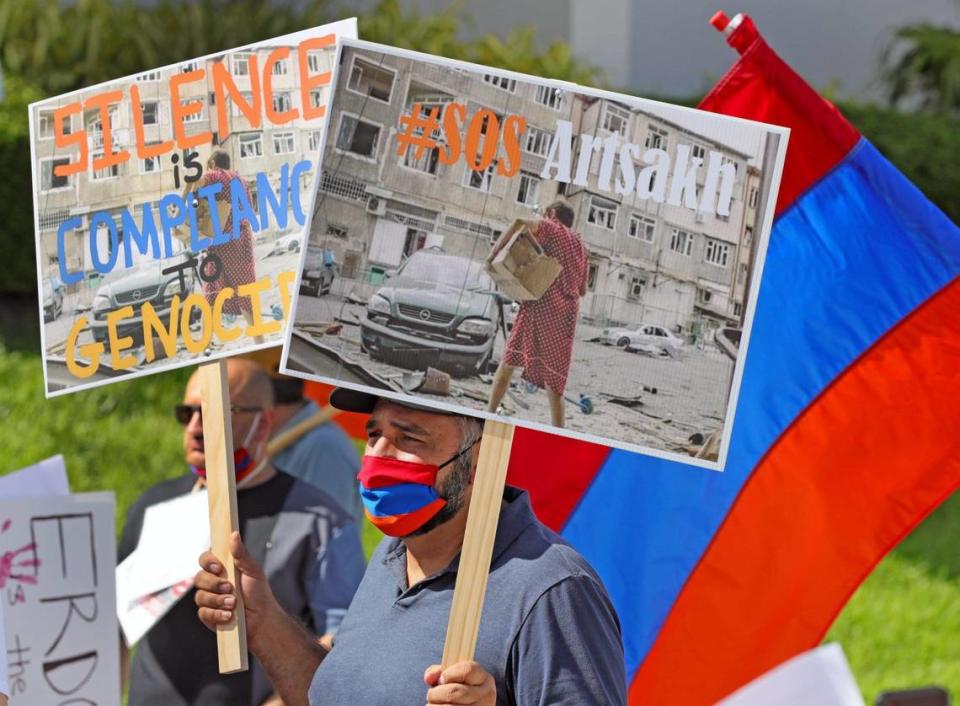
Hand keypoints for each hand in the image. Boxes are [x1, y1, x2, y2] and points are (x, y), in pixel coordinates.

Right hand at [194, 531, 277, 646]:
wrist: (262, 619)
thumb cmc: (258, 593)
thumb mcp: (252, 570)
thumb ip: (241, 554)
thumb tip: (234, 534)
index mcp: (222, 569)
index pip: (204, 560)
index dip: (207, 562)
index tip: (218, 567)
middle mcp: (213, 583)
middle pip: (198, 578)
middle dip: (214, 584)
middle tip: (229, 588)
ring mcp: (209, 600)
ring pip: (200, 596)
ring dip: (218, 600)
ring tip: (233, 603)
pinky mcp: (208, 616)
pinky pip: (203, 613)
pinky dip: (216, 614)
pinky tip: (228, 615)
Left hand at [423, 661, 494, 704]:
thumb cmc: (458, 691)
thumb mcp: (454, 677)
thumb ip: (440, 672)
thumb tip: (430, 677)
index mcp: (484, 679)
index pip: (468, 670)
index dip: (450, 673)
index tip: (440, 679)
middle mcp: (486, 696)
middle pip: (455, 692)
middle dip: (436, 693)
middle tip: (432, 695)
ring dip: (434, 705)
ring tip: (433, 704)